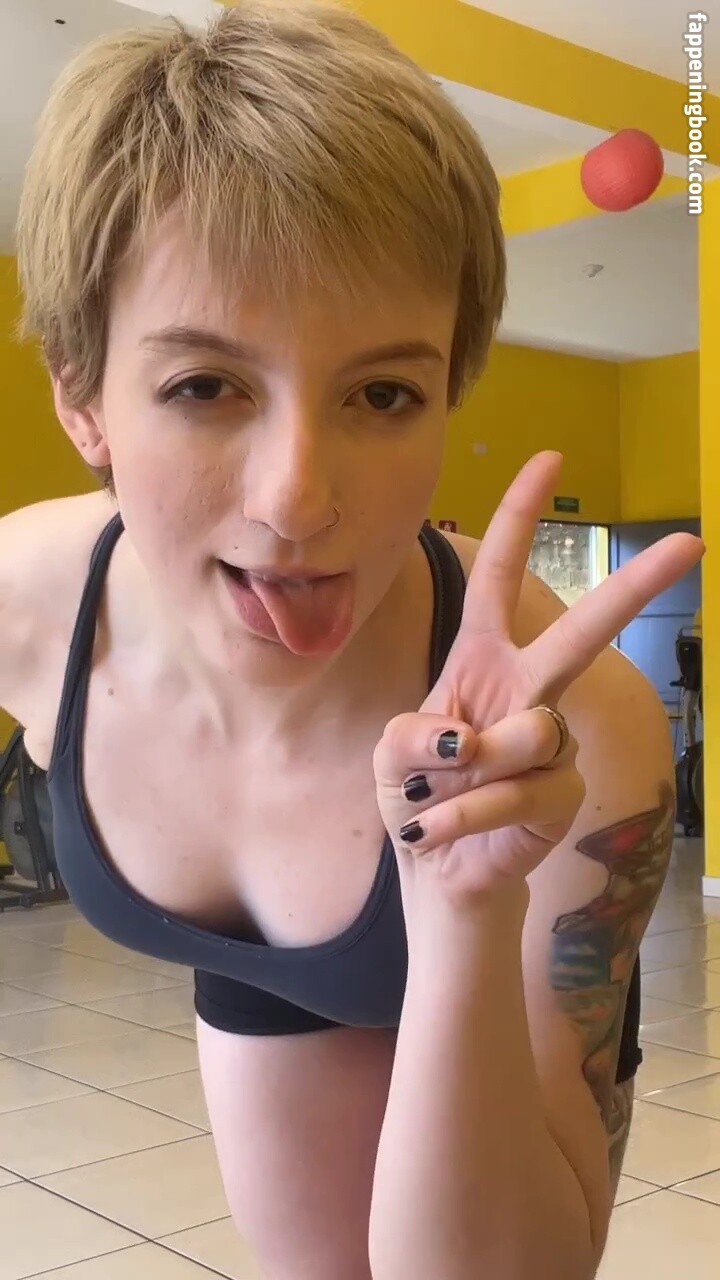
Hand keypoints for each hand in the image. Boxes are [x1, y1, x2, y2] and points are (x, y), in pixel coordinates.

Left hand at [374, 452, 702, 906]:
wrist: (437, 867)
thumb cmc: (417, 794)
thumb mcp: (391, 754)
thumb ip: (415, 735)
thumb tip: (472, 741)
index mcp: (481, 657)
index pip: (497, 575)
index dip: (519, 517)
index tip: (549, 459)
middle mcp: (524, 688)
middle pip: (581, 629)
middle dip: (633, 586)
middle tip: (687, 545)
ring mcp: (550, 741)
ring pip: (533, 730)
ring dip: (467, 771)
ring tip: (438, 793)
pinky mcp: (562, 792)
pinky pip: (515, 791)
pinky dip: (463, 813)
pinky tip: (439, 828)